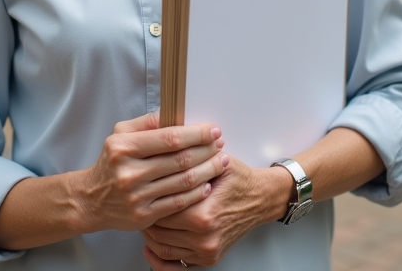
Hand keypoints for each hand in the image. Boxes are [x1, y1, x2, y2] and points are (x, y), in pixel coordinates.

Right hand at [75, 112, 227, 233]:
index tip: (213, 130)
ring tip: (221, 162)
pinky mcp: (143, 216)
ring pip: (183, 181)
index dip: (197, 134)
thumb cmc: (111, 163)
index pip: (170, 138)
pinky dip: (197, 193)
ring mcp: (137, 196)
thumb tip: (174, 114)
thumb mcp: (120, 135)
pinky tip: (207, 184)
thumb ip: (146, 123)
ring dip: (208, 170)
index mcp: (124, 147)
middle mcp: (129, 172)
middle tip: (221, 145)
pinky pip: (179, 203)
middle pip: (181, 160)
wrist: (91, 199)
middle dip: (207, 150)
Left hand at [141, 156, 287, 267]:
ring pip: (162, 247)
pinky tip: (150, 246)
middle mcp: (204, 237)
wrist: (261, 199)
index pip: (161, 208)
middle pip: (158, 229)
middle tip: (140, 201)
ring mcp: (206, 251)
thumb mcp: (217, 161)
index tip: (143, 188)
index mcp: (203, 214)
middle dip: (147, 214)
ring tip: (145, 218)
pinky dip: (159, 258)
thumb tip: (164, 142)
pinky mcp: (208, 259)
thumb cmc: (239, 180)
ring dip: (149, 234)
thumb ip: (190, 157)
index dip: (149, 197)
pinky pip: (174, 264)